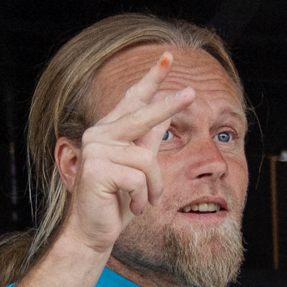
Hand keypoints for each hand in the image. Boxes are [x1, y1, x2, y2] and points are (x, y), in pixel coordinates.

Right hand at [60, 53, 195, 255]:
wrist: (95, 231)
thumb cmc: (118, 201)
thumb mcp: (140, 170)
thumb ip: (148, 143)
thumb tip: (165, 116)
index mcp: (110, 131)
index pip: (133, 99)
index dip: (151, 78)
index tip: (168, 55)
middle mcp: (100, 134)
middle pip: (142, 116)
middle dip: (168, 106)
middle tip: (192, 92)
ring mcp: (96, 149)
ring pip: (146, 159)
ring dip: (154, 186)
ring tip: (145, 201)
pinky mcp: (97, 169)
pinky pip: (138, 178)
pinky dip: (143, 196)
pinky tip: (134, 207)